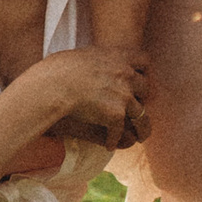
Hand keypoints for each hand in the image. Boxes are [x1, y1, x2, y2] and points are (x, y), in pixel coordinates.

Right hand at [28, 42, 149, 148]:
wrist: (55, 85)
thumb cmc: (59, 69)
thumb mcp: (82, 56)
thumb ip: (95, 60)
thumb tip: (89, 62)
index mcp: (118, 56)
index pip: (144, 60)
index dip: (143, 71)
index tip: (139, 79)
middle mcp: (126, 74)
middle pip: (146, 89)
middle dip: (142, 99)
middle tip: (136, 109)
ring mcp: (124, 95)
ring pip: (142, 116)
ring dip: (141, 128)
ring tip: (139, 137)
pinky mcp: (116, 114)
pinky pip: (120, 132)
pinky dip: (114, 140)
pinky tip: (109, 145)